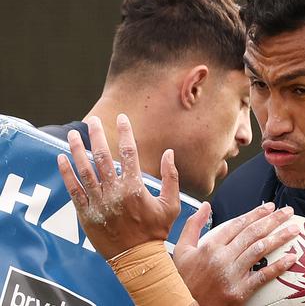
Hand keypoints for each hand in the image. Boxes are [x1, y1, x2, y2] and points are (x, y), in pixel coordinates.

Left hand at [57, 114, 179, 258]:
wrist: (137, 258)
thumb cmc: (156, 231)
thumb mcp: (172, 204)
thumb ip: (171, 177)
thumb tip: (169, 153)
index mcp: (135, 187)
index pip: (129, 153)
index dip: (125, 133)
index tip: (122, 118)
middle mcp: (115, 192)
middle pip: (103, 157)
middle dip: (96, 136)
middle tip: (92, 121)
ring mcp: (99, 202)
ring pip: (85, 170)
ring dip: (77, 150)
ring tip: (72, 135)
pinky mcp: (86, 213)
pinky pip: (73, 190)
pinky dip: (66, 173)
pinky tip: (61, 159)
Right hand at [174, 202, 298, 305]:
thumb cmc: (183, 279)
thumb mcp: (181, 249)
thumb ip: (193, 225)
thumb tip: (205, 205)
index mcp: (210, 246)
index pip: (238, 223)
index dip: (256, 213)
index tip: (270, 207)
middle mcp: (221, 258)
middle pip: (252, 233)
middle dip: (273, 219)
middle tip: (288, 211)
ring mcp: (231, 275)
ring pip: (260, 249)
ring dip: (280, 237)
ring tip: (294, 229)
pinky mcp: (239, 292)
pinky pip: (262, 276)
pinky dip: (278, 266)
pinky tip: (291, 258)